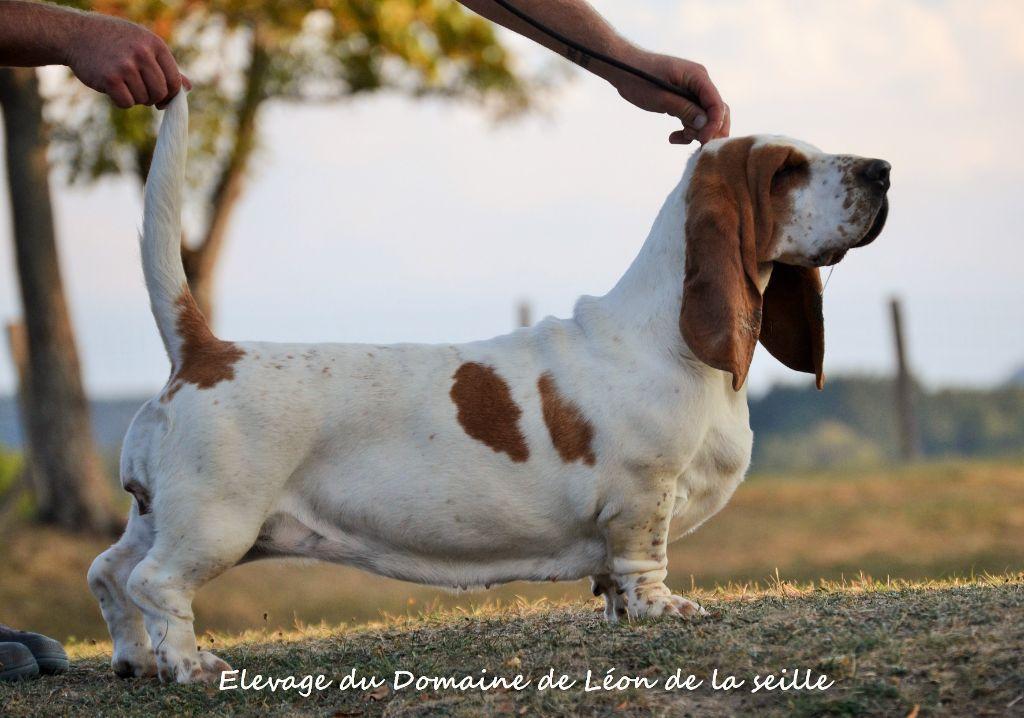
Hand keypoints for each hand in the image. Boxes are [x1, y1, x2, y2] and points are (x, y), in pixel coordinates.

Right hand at [64, 13, 189, 108]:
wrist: (76, 34)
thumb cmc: (114, 41)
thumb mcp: (142, 45)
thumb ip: (165, 66)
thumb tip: (188, 88)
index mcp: (155, 44)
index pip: (174, 81)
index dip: (170, 95)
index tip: (162, 98)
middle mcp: (142, 53)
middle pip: (160, 93)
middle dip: (152, 98)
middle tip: (139, 91)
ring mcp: (126, 66)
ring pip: (143, 99)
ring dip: (135, 98)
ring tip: (123, 83)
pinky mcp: (110, 78)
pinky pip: (127, 103)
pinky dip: (121, 101)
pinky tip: (112, 88)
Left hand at [611, 47, 728, 144]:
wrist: (623, 68)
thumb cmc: (639, 78)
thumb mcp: (661, 97)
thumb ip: (684, 110)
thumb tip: (705, 124)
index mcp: (697, 76)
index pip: (717, 103)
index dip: (714, 124)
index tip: (702, 141)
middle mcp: (699, 82)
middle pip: (717, 111)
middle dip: (709, 130)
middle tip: (696, 146)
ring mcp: (692, 91)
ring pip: (705, 117)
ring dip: (695, 132)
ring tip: (676, 138)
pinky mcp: (684, 99)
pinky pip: (693, 117)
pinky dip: (686, 129)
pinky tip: (672, 137)